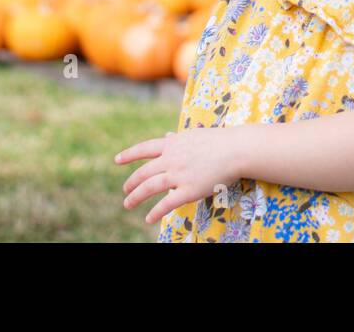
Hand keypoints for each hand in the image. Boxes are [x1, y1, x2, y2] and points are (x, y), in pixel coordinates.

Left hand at [115, 127, 244, 225]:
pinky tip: (148, 218)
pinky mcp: (188, 190)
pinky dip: (155, 212)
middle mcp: (171, 159)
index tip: (117, 160)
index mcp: (172, 144)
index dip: (129, 155)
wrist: (236, 150)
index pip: (144, 148)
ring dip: (135, 197)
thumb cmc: (219, 141)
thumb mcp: (194, 135)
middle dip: (131, 182)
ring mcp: (178, 175)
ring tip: (128, 204)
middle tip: (125, 190)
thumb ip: (177, 139)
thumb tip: (166, 137)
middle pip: (143, 172)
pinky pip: (167, 204)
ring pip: (149, 187)